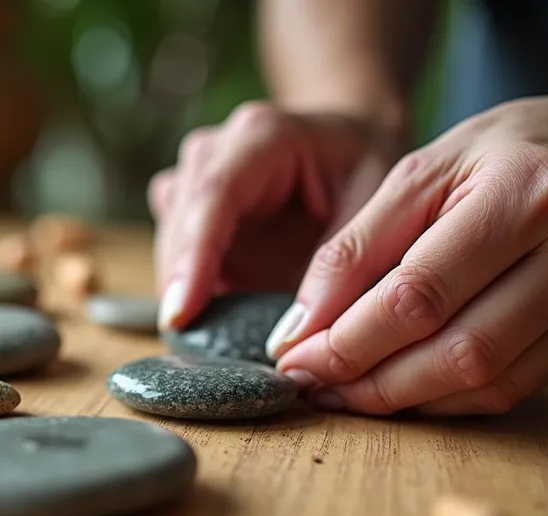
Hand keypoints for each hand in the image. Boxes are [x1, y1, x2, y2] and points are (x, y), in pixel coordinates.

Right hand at [151, 102, 405, 327]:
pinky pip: (173, 252)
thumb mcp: (378, 209)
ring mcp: (195, 177)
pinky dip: (190, 287)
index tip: (180, 315)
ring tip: (215, 335)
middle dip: (182, 285)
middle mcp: (216, 150)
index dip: (192, 258)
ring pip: (169, 239)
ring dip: (185, 287)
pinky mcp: (189, 208)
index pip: (214, 195)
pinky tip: (217, 314)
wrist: (353, 145)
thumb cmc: (368, 170)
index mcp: (263, 137)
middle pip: (181, 221)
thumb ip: (340, 268)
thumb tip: (294, 339)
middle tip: (199, 346)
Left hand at [270, 91, 547, 415]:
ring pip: (485, 383)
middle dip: (369, 378)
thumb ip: (356, 246)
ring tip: (344, 391)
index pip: (420, 292)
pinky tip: (400, 387)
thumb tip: (300, 328)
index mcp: (528, 193)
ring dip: (402, 399)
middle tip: (311, 383)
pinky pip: (511, 390)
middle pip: (457, 350)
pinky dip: (445, 398)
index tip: (294, 355)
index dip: (348, 338)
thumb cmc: (511, 152)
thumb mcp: (424, 169)